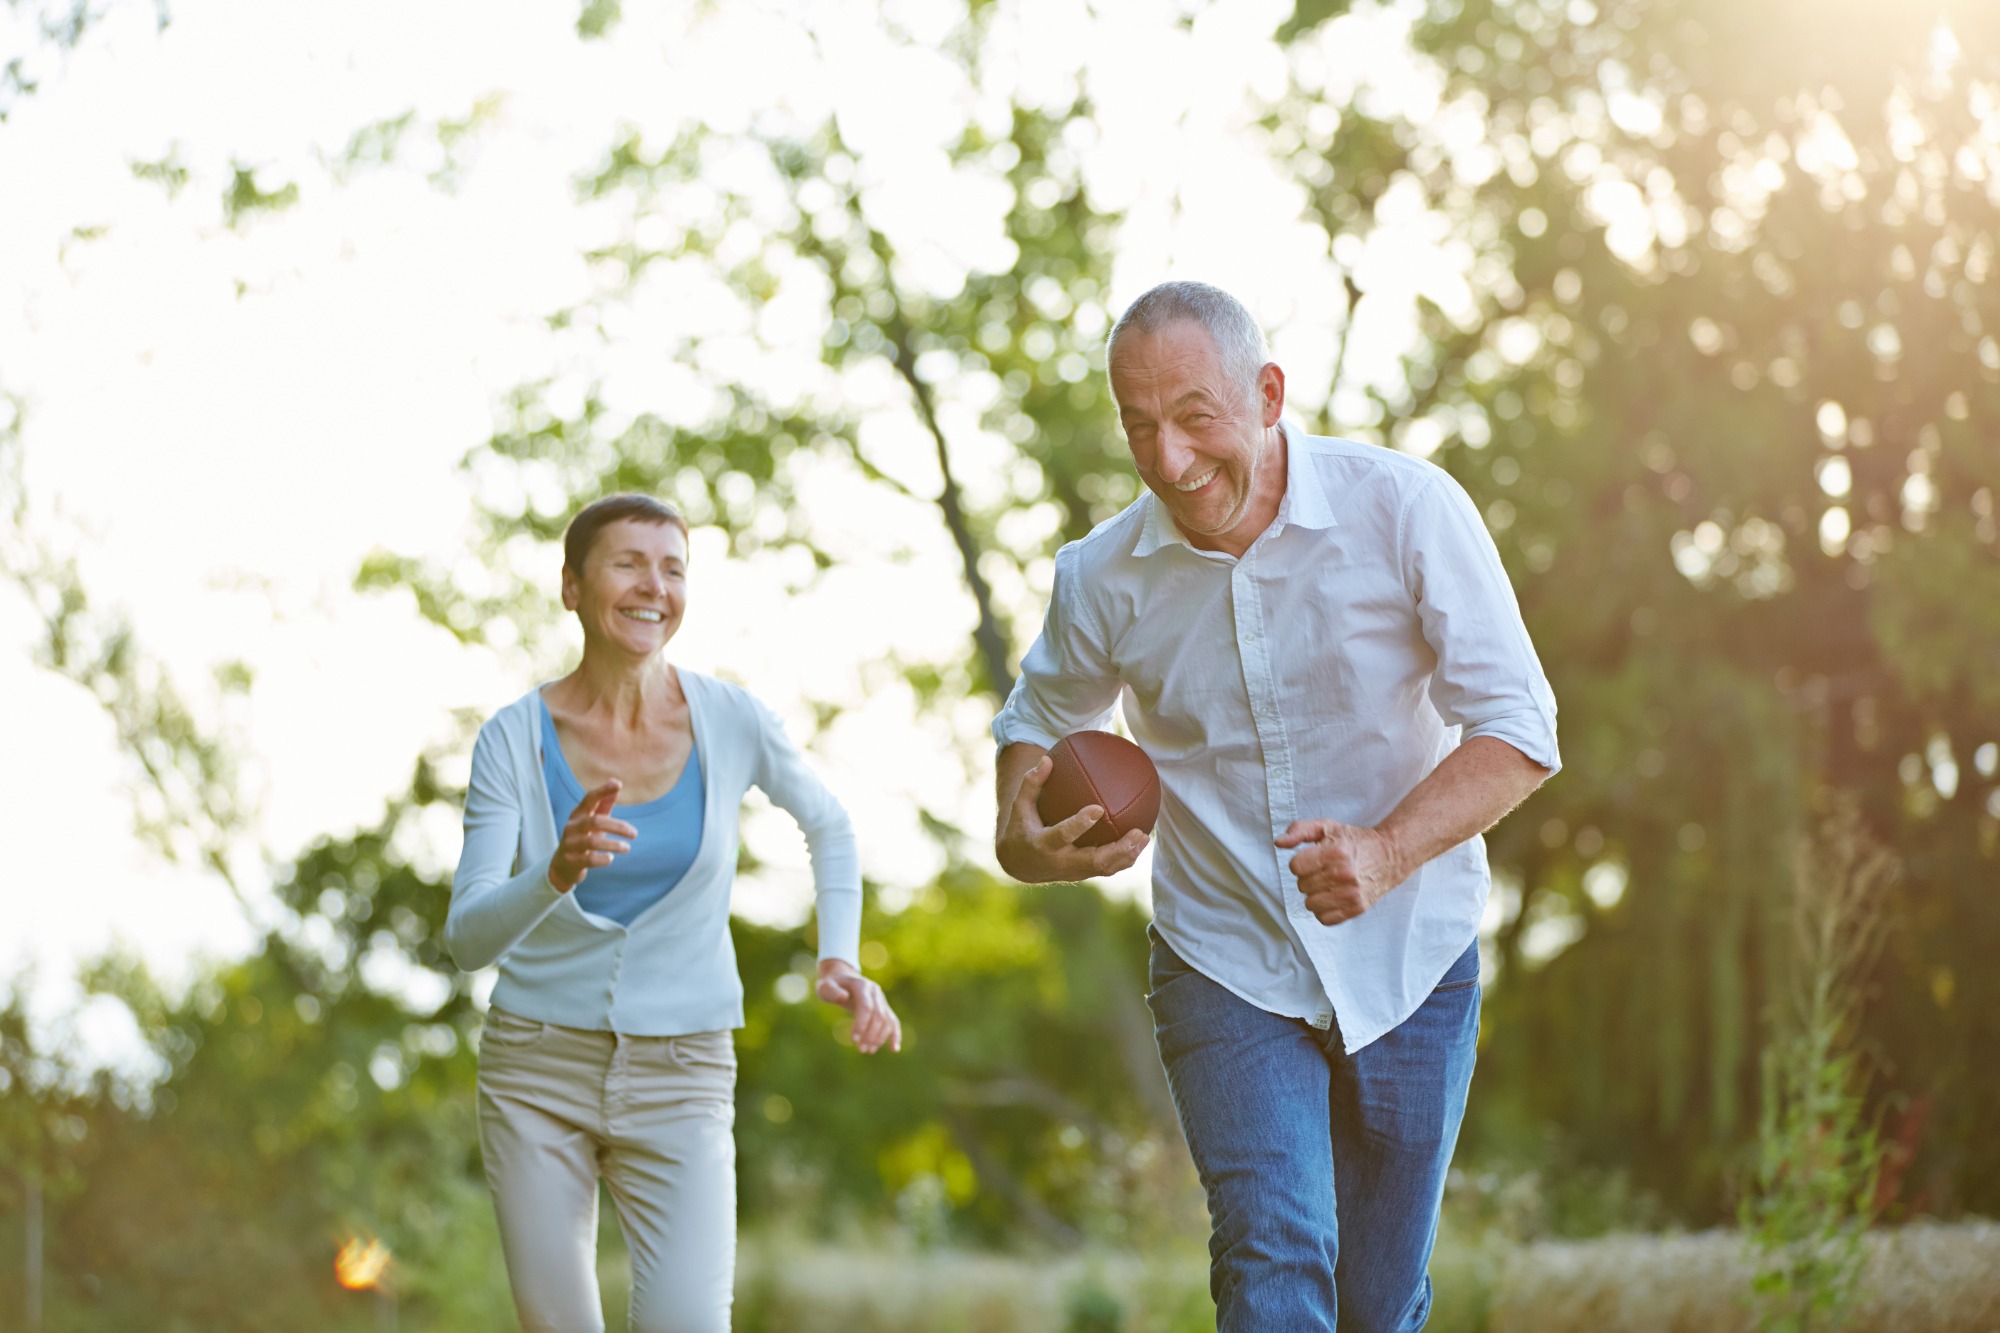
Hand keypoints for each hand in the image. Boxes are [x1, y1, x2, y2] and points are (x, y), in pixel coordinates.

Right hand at [548, 780, 637, 892]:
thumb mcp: (592, 821)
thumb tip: (616, 782)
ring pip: (592, 842)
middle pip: (595, 821)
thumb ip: (604, 804)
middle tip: (634, 834)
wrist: (562, 866)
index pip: (589, 799)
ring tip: (627, 848)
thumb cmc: (582, 838)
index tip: (618, 784)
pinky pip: (589, 859)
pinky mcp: (571, 861)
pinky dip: (602, 859)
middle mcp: (572, 827)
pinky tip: (610, 858)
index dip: (602, 791)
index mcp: (578, 814)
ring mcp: (570, 844)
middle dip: (618, 826)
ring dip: (613, 844)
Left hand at [816, 960, 901, 1053]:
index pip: (866, 1006)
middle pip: (878, 1015)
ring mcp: (881, 999)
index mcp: (862, 985)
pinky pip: (893, 1021)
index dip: (861, 1024)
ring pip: (887, 1020)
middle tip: (861, 1050)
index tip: (854, 1040)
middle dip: (871, 1034)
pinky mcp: (883, 1007)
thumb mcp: (825, 986)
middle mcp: (875, 991)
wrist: (842, 977)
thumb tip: (843, 997)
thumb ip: (832, 991)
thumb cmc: (830, 984)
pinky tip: (894, 1049)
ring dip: (880, 1037)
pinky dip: (895, 1035)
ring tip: (868, 1051)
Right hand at [996, 754, 1148, 883]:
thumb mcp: (1019, 806)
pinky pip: (1107, 868)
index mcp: (1044, 844)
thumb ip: (1031, 783)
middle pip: (1094, 861)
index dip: (1080, 824)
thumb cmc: (1022, 828)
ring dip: (1127, 855)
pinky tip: (1140, 841)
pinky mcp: (1084, 874)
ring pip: (1105, 868)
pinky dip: (1125, 857)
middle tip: (1137, 832)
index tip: (1098, 809)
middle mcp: (1061, 862)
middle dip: (1118, 849)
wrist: (1020, 865)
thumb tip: (1047, 759)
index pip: (1064, 834)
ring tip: (1145, 838)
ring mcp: (1074, 872)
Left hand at [1276, 819, 1405, 925]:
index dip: (1300, 862)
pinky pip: (1324, 919)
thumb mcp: (1327, 827)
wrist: (1389, 855)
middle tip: (1324, 870)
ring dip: (1315, 895)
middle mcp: (1344, 875)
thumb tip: (1278, 842)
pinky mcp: (1357, 909)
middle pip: (1302, 885)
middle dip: (1308, 877)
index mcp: (1335, 852)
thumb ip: (1299, 830)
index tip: (1313, 858)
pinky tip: (1333, 896)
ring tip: (1328, 883)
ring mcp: (1351, 894)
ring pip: (1310, 904)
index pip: (1295, 867)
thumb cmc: (1354, 841)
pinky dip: (1324, 910)